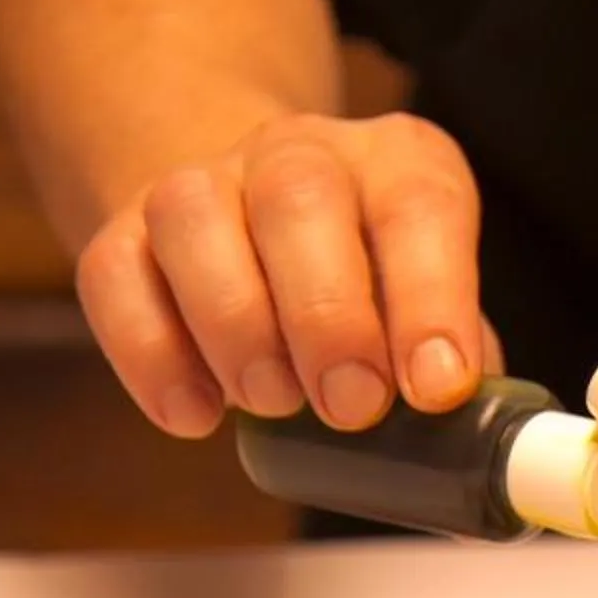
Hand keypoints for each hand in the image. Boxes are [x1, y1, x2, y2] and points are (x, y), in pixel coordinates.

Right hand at [76, 111, 498, 438]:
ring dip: (236, 325)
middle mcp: (299, 153)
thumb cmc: (365, 278)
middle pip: (301, 200)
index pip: (420, 207)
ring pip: (196, 220)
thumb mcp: (426, 297)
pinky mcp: (123, 231)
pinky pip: (116, 276)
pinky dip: (152, 356)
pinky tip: (196, 415)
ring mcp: (202, 183)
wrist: (250, 212)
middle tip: (351, 407)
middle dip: (328, 315)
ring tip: (272, 405)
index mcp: (398, 162)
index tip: (437, 388)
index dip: (432, 299)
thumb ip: (454, 359)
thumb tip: (481, 443)